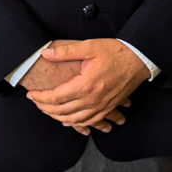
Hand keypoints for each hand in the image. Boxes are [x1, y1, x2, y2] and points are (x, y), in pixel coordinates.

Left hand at [26, 38, 149, 130]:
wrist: (139, 59)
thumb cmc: (116, 52)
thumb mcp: (89, 47)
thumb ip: (65, 52)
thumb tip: (45, 53)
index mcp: (85, 85)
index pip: (56, 97)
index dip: (41, 97)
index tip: (31, 95)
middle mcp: (93, 100)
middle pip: (62, 111)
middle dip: (45, 109)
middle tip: (35, 103)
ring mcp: (102, 106)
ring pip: (75, 120)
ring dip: (58, 118)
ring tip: (48, 111)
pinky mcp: (109, 107)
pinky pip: (89, 121)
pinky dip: (76, 124)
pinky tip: (69, 121)